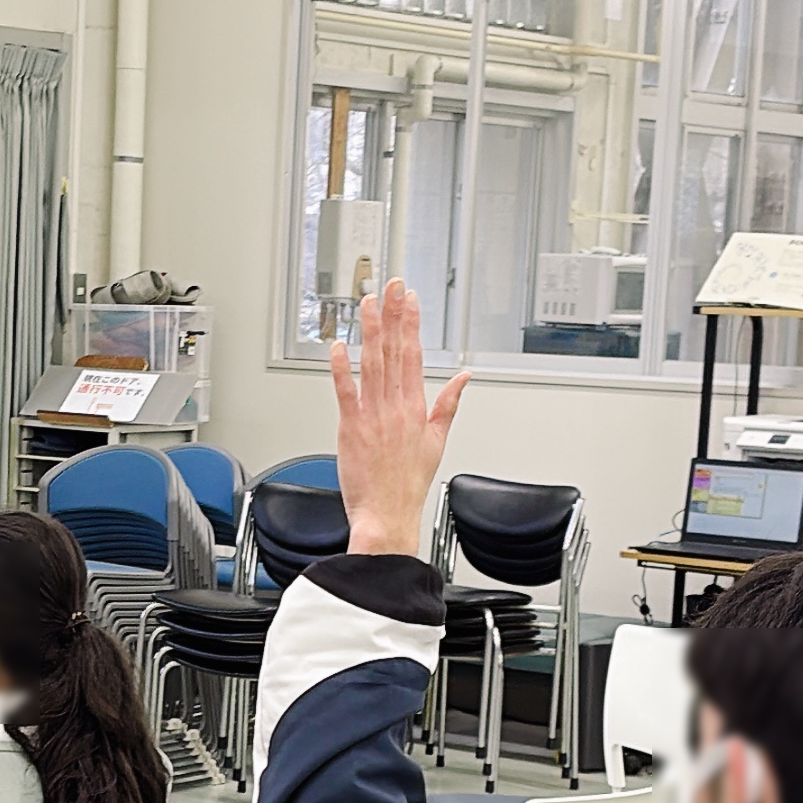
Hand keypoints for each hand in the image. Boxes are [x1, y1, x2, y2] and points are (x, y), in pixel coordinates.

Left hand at [330, 281, 465, 556]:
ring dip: (370, 331)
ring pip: (373, 364)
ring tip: (368, 303)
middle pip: (395, 351)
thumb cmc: (407, 484)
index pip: (414, 355)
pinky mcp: (352, 429)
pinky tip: (339, 347)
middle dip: (393, 315)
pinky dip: (342, 369)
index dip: (411, 324)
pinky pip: (346, 392)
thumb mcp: (437, 440)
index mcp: (415, 408)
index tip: (410, 300)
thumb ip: (449, 404)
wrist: (389, 515)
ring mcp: (373, 416)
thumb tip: (463, 378)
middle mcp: (395, 407)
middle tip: (392, 286)